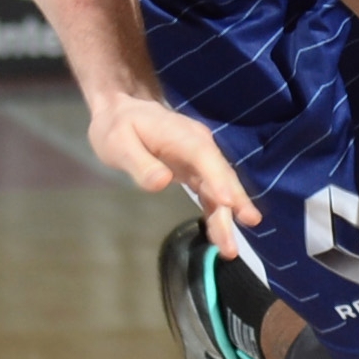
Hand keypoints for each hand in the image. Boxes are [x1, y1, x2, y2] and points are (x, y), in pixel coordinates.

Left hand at [87, 92, 260, 232]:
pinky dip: (217, 212)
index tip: (227, 203)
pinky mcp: (196, 170)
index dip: (218, 179)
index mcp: (182, 135)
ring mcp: (200, 158)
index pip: (204, 157)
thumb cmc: (118, 127)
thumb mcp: (118, 143)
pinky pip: (211, 192)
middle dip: (232, 204)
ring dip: (227, 216)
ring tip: (230, 248)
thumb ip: (140, 163)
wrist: (122, 111)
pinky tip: (221, 234)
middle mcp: (199, 145)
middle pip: (220, 175)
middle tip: (240, 232)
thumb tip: (161, 182)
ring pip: (220, 187)